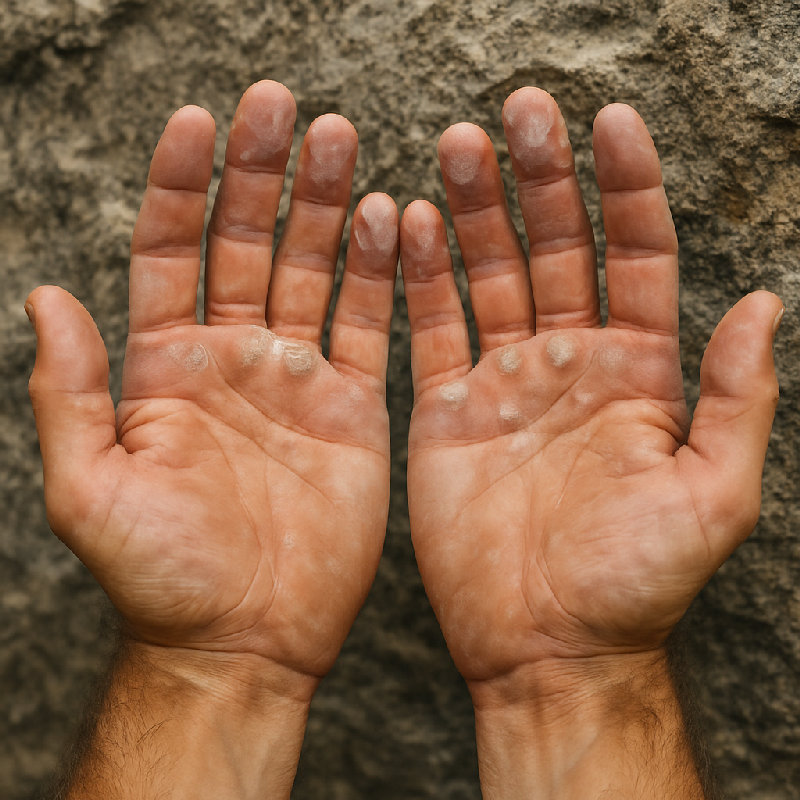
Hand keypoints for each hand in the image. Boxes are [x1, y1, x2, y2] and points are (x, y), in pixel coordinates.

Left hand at [27, 80, 397, 695]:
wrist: (246, 637)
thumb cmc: (162, 575)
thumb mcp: (89, 487)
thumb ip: (70, 391)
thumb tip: (45, 295)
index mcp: (166, 367)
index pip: (169, 251)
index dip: (180, 186)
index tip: (197, 123)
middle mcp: (232, 359)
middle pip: (248, 243)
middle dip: (263, 173)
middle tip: (284, 108)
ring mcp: (297, 378)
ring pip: (313, 271)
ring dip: (327, 207)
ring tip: (342, 143)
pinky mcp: (352, 407)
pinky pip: (367, 325)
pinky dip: (380, 273)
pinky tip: (392, 222)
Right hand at [401, 88, 780, 689]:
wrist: (545, 644)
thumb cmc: (633, 582)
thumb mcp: (713, 495)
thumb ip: (734, 398)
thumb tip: (762, 302)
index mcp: (639, 372)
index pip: (638, 256)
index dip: (627, 188)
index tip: (611, 123)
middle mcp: (571, 361)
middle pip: (557, 247)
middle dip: (540, 177)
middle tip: (517, 112)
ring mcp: (505, 380)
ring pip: (489, 273)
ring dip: (473, 210)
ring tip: (457, 148)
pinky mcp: (448, 409)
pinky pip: (432, 327)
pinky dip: (419, 275)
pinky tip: (405, 225)